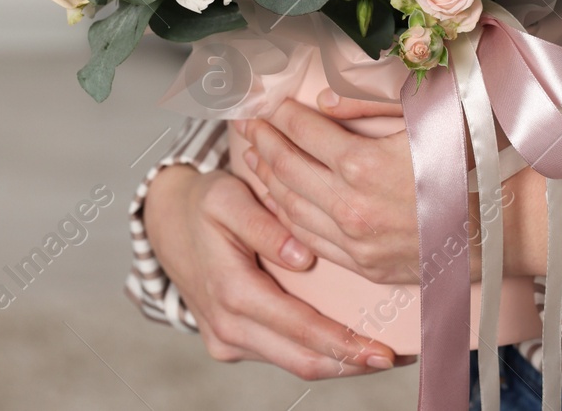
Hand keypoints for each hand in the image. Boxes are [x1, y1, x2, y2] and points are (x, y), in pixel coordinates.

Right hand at [142, 164, 396, 378]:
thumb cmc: (206, 203)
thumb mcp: (228, 198)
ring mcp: (225, 340)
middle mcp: (227, 326)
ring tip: (380, 352)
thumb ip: (264, 226)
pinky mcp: (228, 343)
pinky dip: (313, 352)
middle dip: (350, 363)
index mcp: (231, 291)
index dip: (343, 342)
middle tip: (395, 357)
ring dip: (337, 361)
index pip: (298, 327)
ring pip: (293, 363)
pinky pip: (279, 354)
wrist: (166, 222)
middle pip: (301, 359)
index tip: (383, 348)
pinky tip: (345, 342)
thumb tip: (303, 258)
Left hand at [235, 90, 550, 284]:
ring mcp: (353, 241)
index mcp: (364, 164)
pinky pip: (307, 237)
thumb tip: (323, 102)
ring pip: (290, 205)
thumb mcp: (426, 116)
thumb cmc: (468, 162)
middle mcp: (350, 207)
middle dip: (263, 140)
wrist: (501, 226)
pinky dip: (285, 213)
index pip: (305, 131)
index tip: (271, 101)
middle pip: (287, 167)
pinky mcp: (360, 265)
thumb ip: (370, 104)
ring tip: (254, 154)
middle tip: (247, 122)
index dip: (284, 113)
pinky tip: (277, 196)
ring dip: (267, 176)